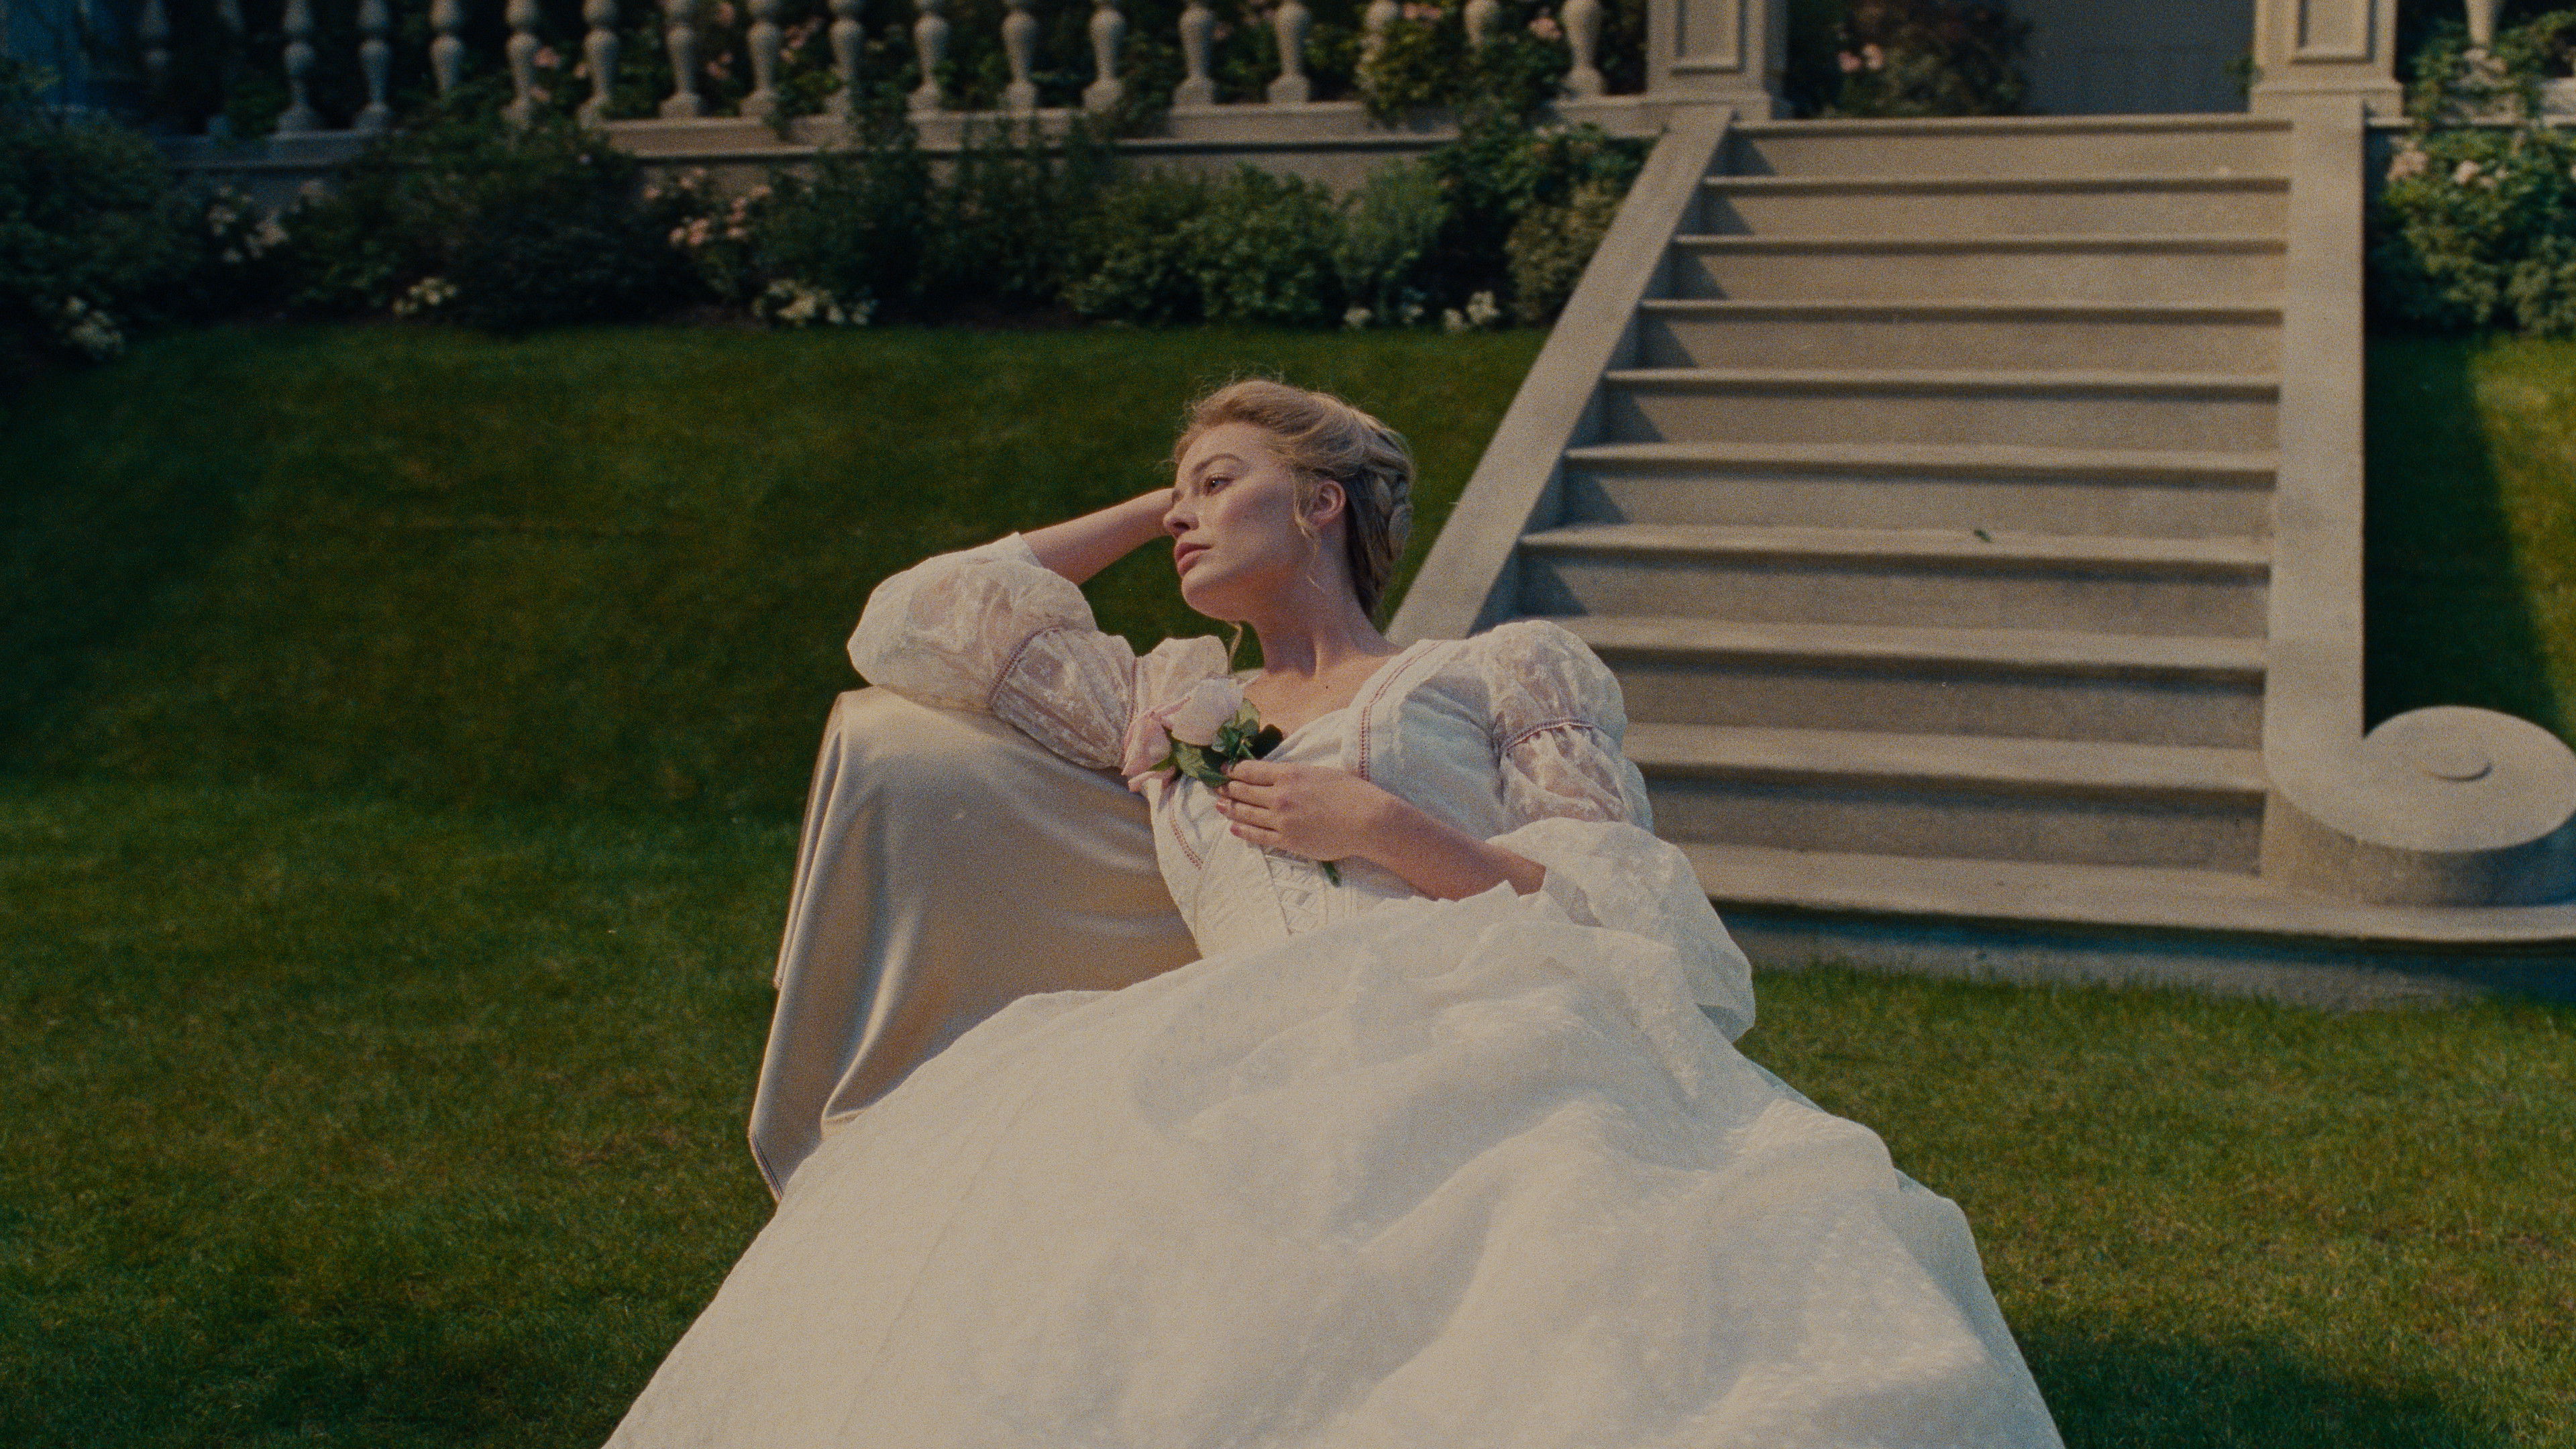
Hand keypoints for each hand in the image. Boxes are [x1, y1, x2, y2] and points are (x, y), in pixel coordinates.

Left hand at [1212, 759, 1399, 867]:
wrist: (1367, 821)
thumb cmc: (1352, 792)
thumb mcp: (1319, 771)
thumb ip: (1295, 773)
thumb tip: (1278, 774)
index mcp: (1288, 775)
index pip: (1250, 771)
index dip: (1233, 770)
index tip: (1223, 769)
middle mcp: (1279, 797)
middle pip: (1243, 792)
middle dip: (1227, 788)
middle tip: (1216, 787)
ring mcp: (1281, 821)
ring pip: (1246, 814)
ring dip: (1230, 809)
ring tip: (1218, 806)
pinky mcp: (1287, 841)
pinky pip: (1258, 837)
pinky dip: (1243, 831)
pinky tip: (1233, 828)